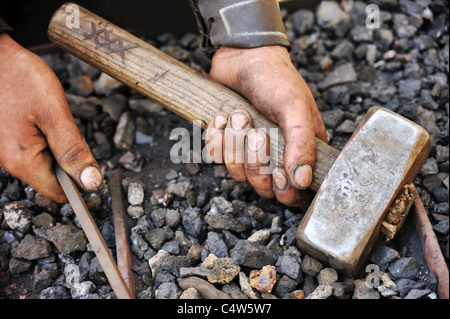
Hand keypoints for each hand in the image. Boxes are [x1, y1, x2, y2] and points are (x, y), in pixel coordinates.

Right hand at [0, 33, 102, 202]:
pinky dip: (46, 138)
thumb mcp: (55, 114)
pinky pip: (33, 149)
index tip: (94, 167)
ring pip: (44, 163)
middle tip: (68, 130)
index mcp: (22, 161)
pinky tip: (42, 118)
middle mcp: (9, 162)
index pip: (59, 193)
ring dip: (58, 148)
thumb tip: (92, 183)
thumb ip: (74, 151)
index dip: (81, 184)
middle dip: (69, 161)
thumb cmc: (20, 78)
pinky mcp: (6, 139)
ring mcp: (5, 151)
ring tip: (52, 119)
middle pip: (52, 179)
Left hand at [206, 45, 326, 205]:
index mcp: (302, 150)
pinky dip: (217, 139)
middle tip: (256, 133)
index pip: (297, 192)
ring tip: (239, 116)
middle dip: (255, 162)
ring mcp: (251, 152)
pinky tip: (221, 117)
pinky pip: (218, 158)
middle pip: (264, 188)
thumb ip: (302, 144)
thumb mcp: (294, 108)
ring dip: (235, 145)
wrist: (241, 56)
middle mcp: (278, 155)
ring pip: (239, 175)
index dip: (285, 192)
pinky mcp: (229, 144)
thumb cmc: (274, 79)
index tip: (278, 173)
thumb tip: (303, 182)